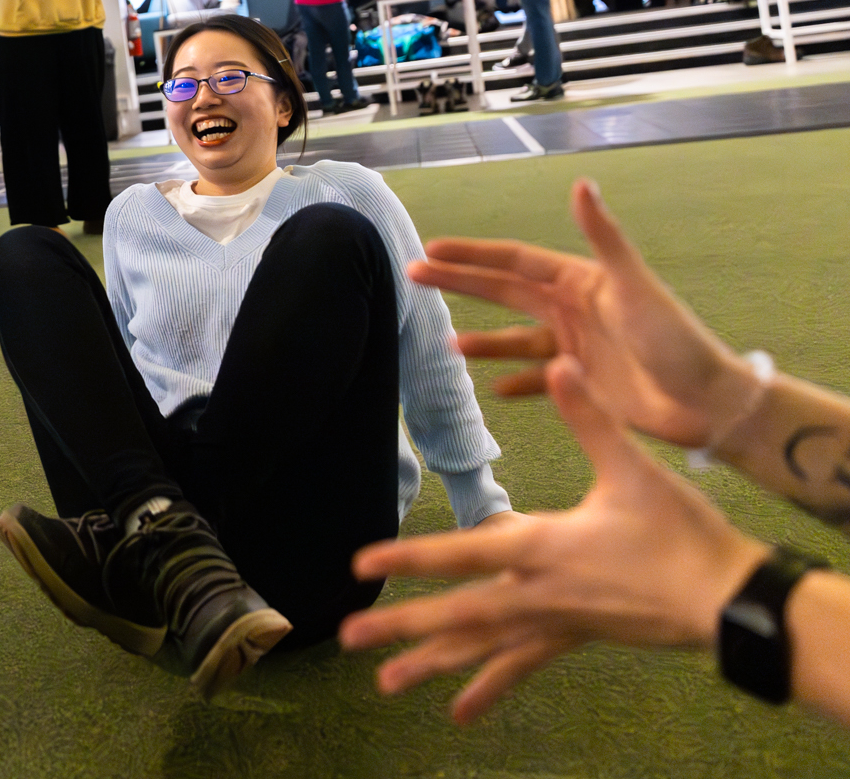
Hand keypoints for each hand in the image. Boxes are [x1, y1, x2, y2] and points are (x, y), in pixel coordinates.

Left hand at [339, 357, 769, 723]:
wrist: (727, 599)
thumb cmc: (683, 534)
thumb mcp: (634, 469)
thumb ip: (591, 418)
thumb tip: (563, 363)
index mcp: (545, 549)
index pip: (464, 553)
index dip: (411, 557)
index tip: (361, 566)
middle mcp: (540, 593)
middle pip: (458, 614)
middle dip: (402, 626)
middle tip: (346, 639)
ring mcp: (555, 621)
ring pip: (482, 647)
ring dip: (432, 663)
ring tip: (385, 684)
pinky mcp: (573, 637)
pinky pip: (519, 665)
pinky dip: (487, 684)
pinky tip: (460, 711)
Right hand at [407, 179, 756, 447]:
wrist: (706, 402)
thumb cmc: (674, 340)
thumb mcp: (634, 285)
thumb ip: (603, 237)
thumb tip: (581, 184)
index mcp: (579, 282)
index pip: (513, 262)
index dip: (472, 254)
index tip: (432, 248)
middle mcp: (570, 310)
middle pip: (503, 292)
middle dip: (459, 283)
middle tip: (414, 276)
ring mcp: (574, 347)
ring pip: (515, 339)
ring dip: (483, 340)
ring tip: (448, 344)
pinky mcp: (581, 384)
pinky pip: (536, 380)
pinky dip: (514, 381)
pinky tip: (493, 388)